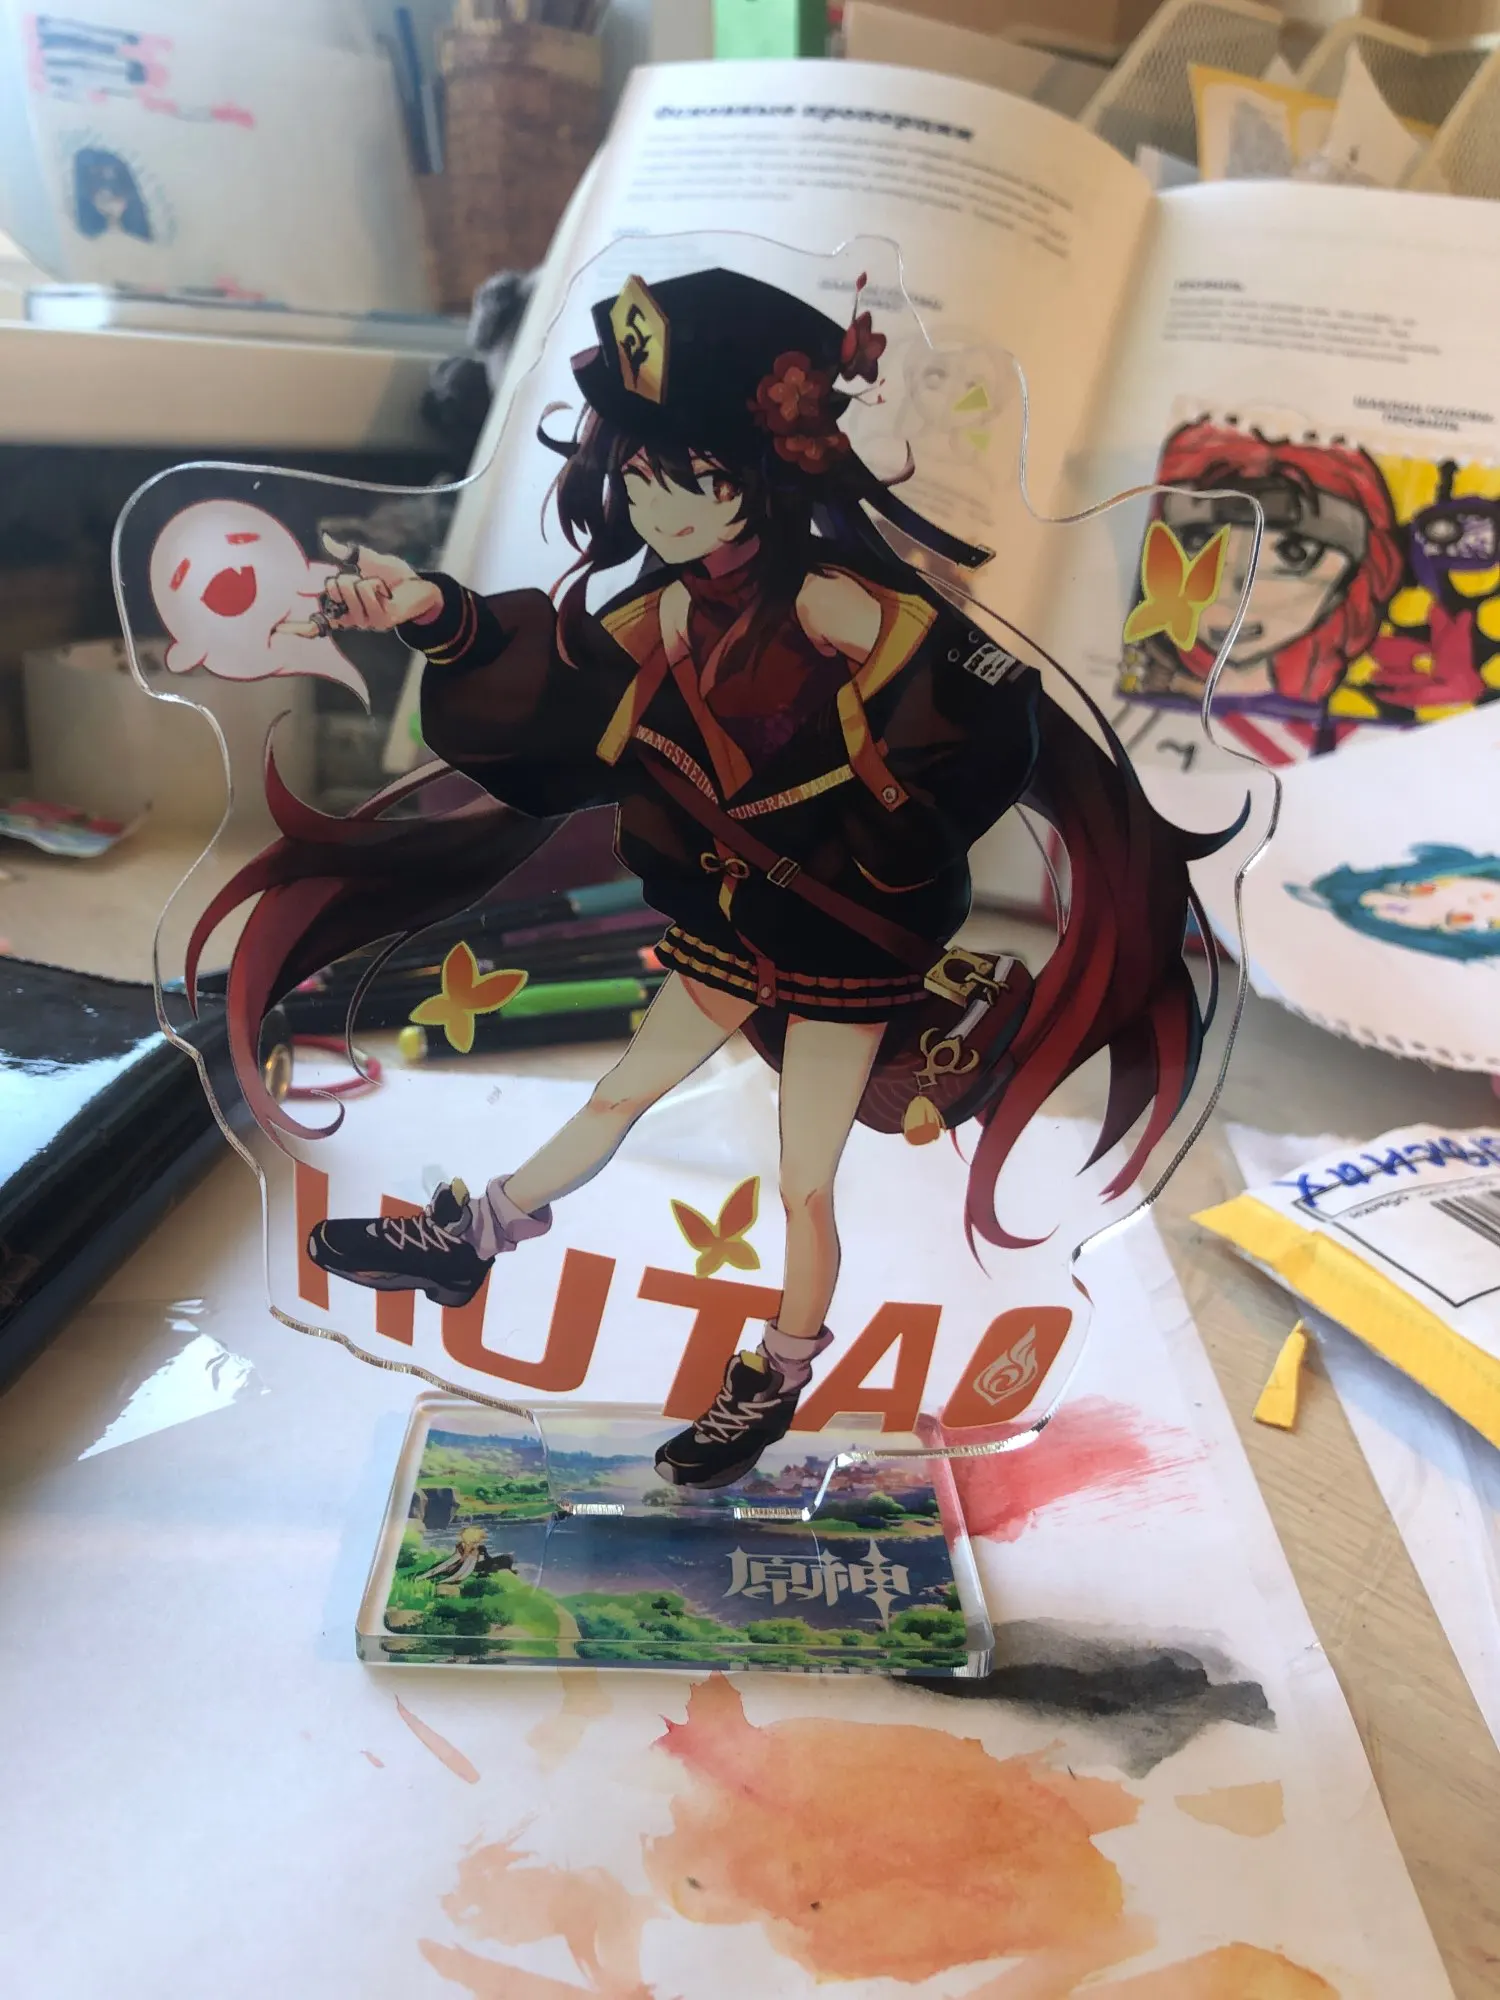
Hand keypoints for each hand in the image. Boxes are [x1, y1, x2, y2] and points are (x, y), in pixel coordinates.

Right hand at [281, 534, 442, 637]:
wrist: (422, 587)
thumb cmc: (394, 576)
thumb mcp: (368, 561)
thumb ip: (347, 553)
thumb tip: (327, 539)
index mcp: (343, 608)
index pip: (317, 620)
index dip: (298, 626)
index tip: (278, 631)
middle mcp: (351, 619)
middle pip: (333, 588)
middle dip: (349, 576)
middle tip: (366, 581)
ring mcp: (366, 621)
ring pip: (352, 588)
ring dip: (368, 580)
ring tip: (380, 587)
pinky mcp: (381, 619)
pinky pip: (368, 590)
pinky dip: (378, 583)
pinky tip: (388, 592)